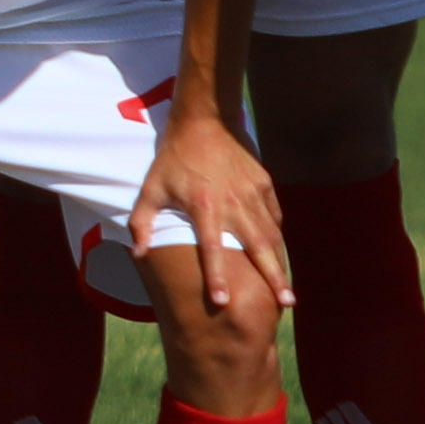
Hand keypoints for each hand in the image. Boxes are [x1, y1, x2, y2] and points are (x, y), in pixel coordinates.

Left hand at [143, 109, 287, 309]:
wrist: (204, 120)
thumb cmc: (173, 157)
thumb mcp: (151, 187)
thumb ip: (143, 222)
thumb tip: (138, 254)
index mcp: (203, 207)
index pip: (211, 249)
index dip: (216, 276)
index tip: (223, 301)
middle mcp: (233, 203)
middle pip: (258, 248)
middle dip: (273, 277)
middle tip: (286, 303)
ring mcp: (253, 193)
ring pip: (271, 235)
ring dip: (280, 263)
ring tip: (286, 291)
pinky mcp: (264, 183)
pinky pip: (274, 216)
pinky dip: (276, 235)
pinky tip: (277, 252)